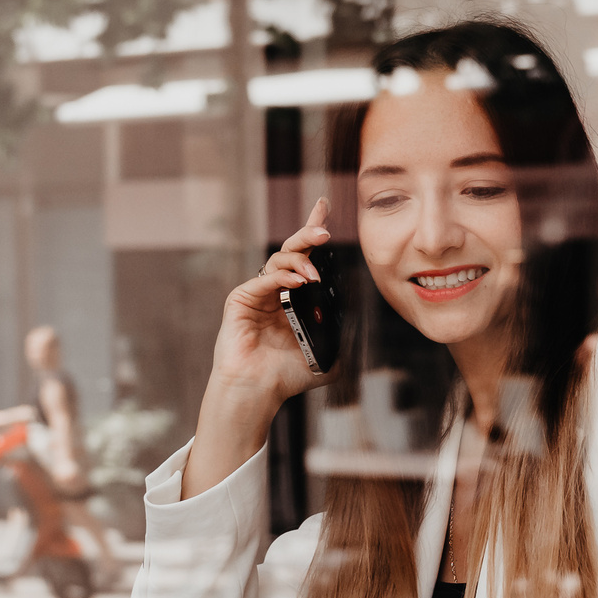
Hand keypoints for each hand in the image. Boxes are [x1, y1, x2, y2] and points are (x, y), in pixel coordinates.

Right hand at [181, 200, 334, 497]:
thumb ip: (343, 337)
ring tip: (315, 274)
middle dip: (308, 234)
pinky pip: (263, 280)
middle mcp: (276, 290)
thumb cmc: (289, 375)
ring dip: (299, 260)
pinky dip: (281, 277)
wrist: (260, 391)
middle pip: (292, 249)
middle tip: (325, 229)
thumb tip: (356, 321)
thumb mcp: (329, 356)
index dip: (313, 229)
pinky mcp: (240, 300)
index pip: (305, 256)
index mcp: (294, 297)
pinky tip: (297, 283)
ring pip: (278, 260)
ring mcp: (257, 294)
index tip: (324, 206)